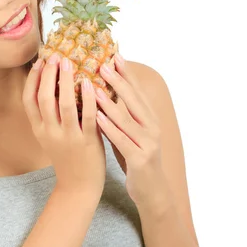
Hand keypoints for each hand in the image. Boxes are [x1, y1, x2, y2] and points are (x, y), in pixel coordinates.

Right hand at [23, 53, 105, 199]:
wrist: (78, 186)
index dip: (32, 79)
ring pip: (63, 104)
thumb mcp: (51, 137)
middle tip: (56, 56)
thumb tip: (55, 85)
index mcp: (39, 129)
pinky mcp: (86, 141)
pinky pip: (87, 116)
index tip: (40, 61)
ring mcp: (67, 137)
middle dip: (48, 74)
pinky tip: (90, 83)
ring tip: (70, 62)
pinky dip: (88, 98)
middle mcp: (49, 132)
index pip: (28, 100)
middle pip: (43, 98)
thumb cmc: (68, 157)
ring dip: (66, 81)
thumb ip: (51, 115)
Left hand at [94, 55, 163, 205]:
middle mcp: (151, 127)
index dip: (126, 73)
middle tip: (102, 64)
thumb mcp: (131, 133)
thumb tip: (103, 93)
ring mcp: (147, 142)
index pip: (136, 91)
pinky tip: (96, 116)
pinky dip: (109, 127)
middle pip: (133, 100)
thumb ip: (122, 115)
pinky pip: (122, 139)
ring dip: (110, 101)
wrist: (152, 191)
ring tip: (94, 87)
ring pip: (126, 118)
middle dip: (118, 81)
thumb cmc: (137, 158)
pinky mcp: (140, 158)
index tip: (114, 55)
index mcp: (149, 119)